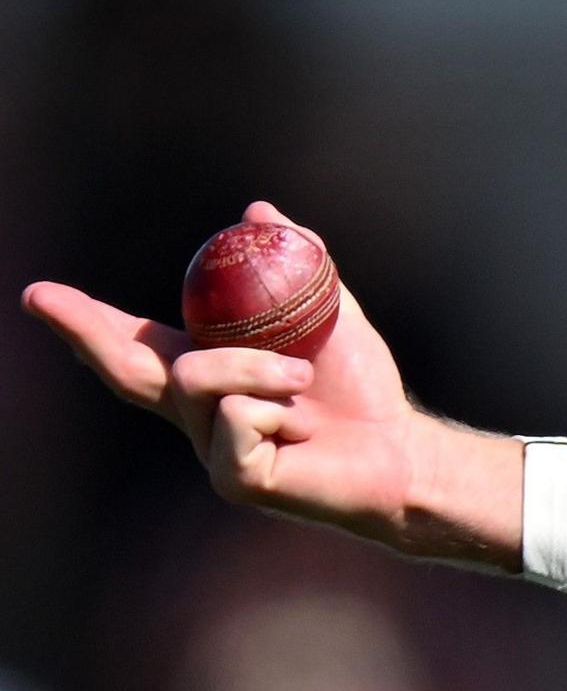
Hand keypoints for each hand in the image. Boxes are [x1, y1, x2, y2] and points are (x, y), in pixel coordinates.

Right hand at [21, 203, 524, 567]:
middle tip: (42, 297)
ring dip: (256, 365)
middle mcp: (198, 414)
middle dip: (81, 329)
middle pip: (126, 368)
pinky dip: (275, 409)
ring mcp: (210, 449)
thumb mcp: (329, 314)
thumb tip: (257, 211)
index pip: (136, 343)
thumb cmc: (364, 389)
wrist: (403, 449)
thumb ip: (297, 266)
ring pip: (196, 378)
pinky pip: (235, 417)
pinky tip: (301, 430)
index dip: (88, 321)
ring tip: (300, 380)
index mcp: (209, 375)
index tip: (39, 294)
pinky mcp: (233, 479)